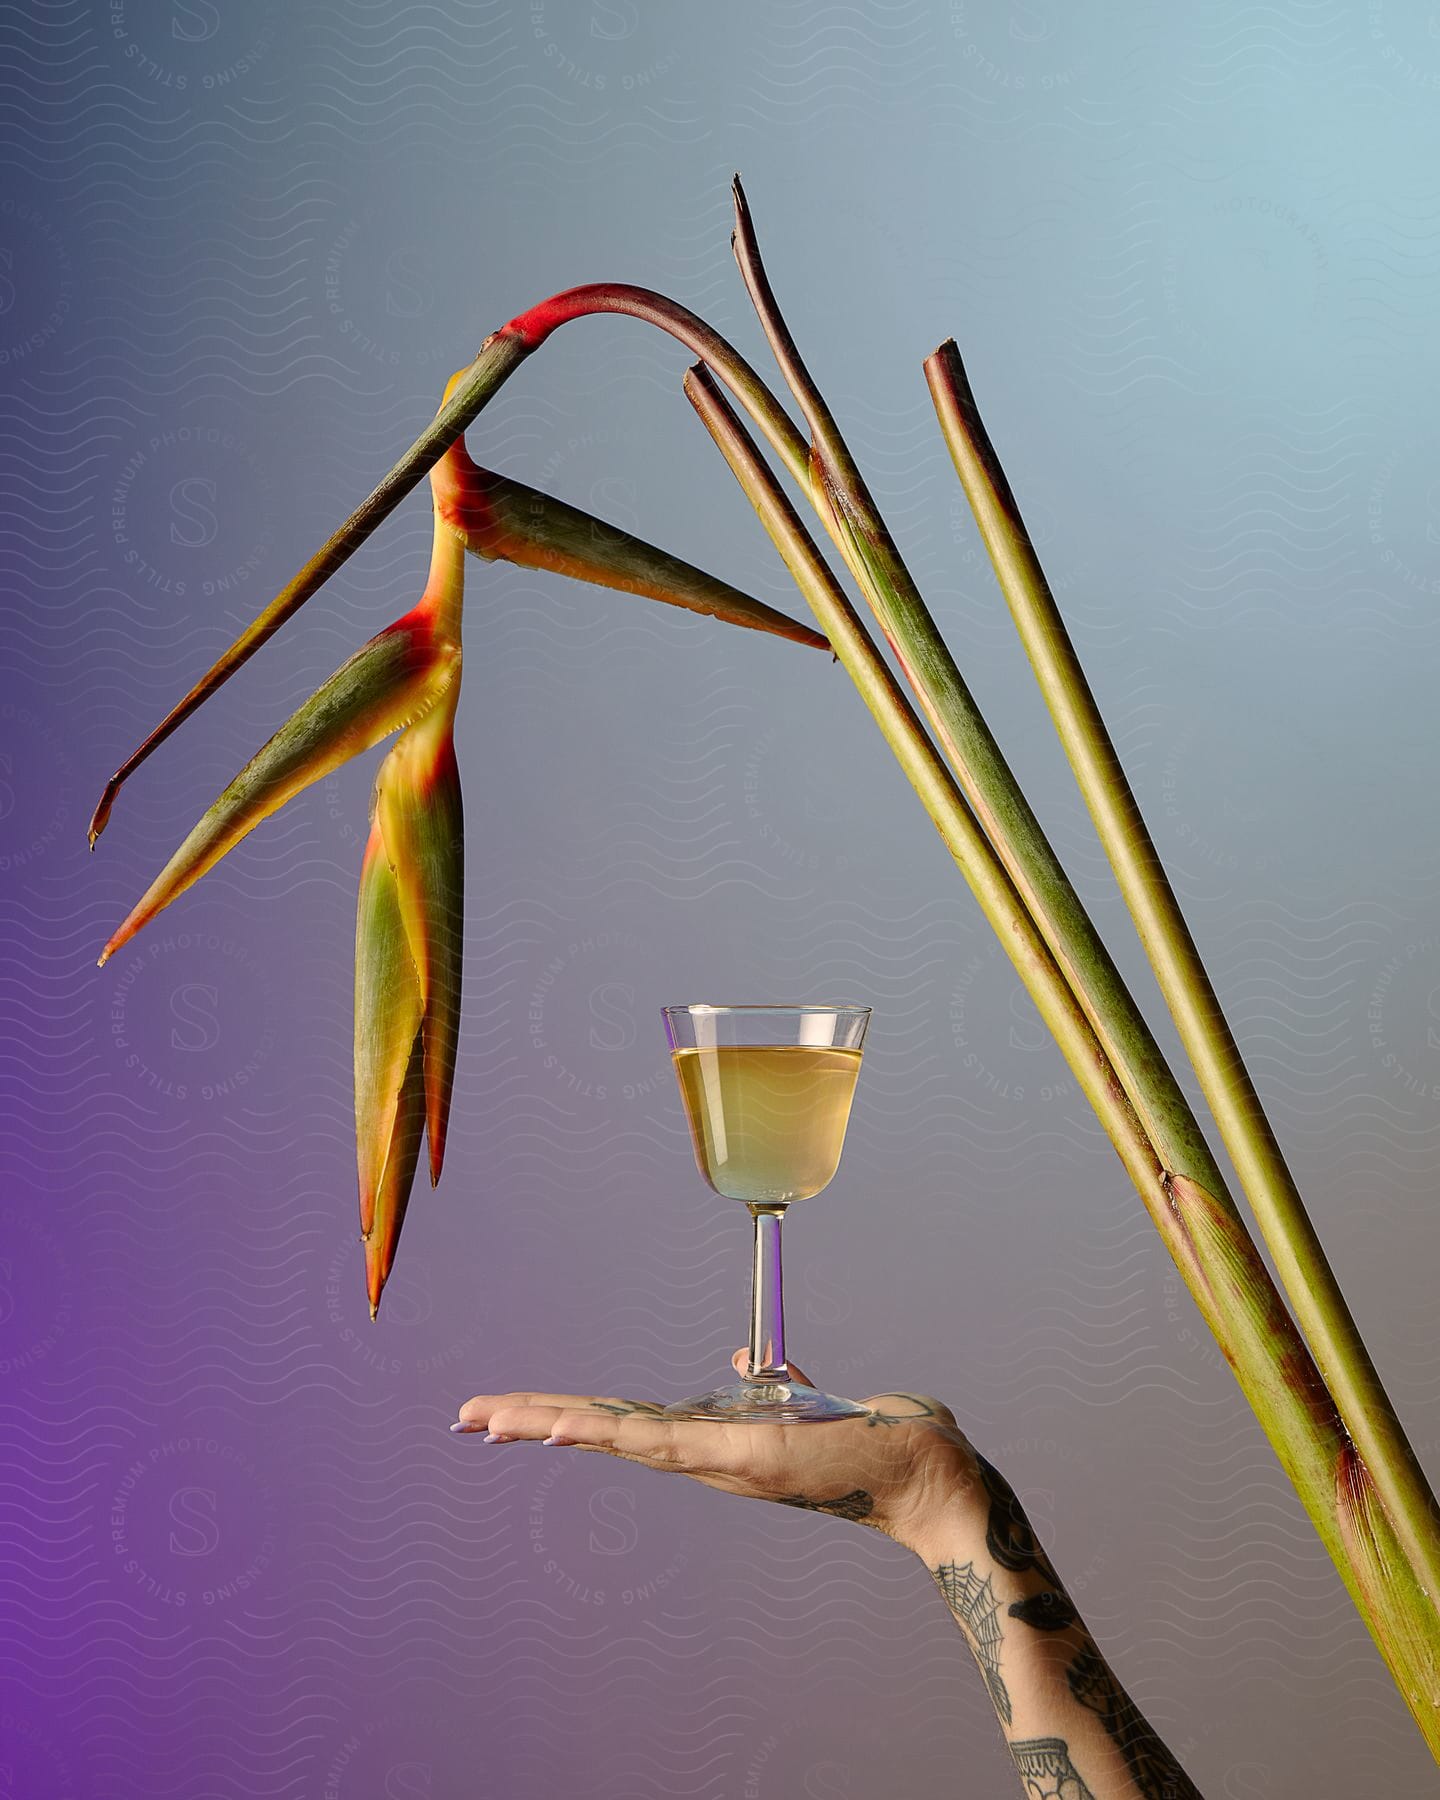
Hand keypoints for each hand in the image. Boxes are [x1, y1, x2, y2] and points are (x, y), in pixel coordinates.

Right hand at [451, 1350, 985, 1552]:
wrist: (925, 1475)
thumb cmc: (869, 1441)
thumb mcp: (803, 1400)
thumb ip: (771, 1380)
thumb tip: (744, 1357)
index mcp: (711, 1439)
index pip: (622, 1423)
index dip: (563, 1416)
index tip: (508, 1415)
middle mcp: (705, 1456)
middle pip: (601, 1431)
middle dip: (529, 1422)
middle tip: (462, 1418)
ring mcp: (719, 1459)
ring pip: (614, 1436)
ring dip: (545, 1425)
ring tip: (485, 1420)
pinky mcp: (741, 1454)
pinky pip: (658, 1441)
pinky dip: (601, 1434)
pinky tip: (556, 1429)